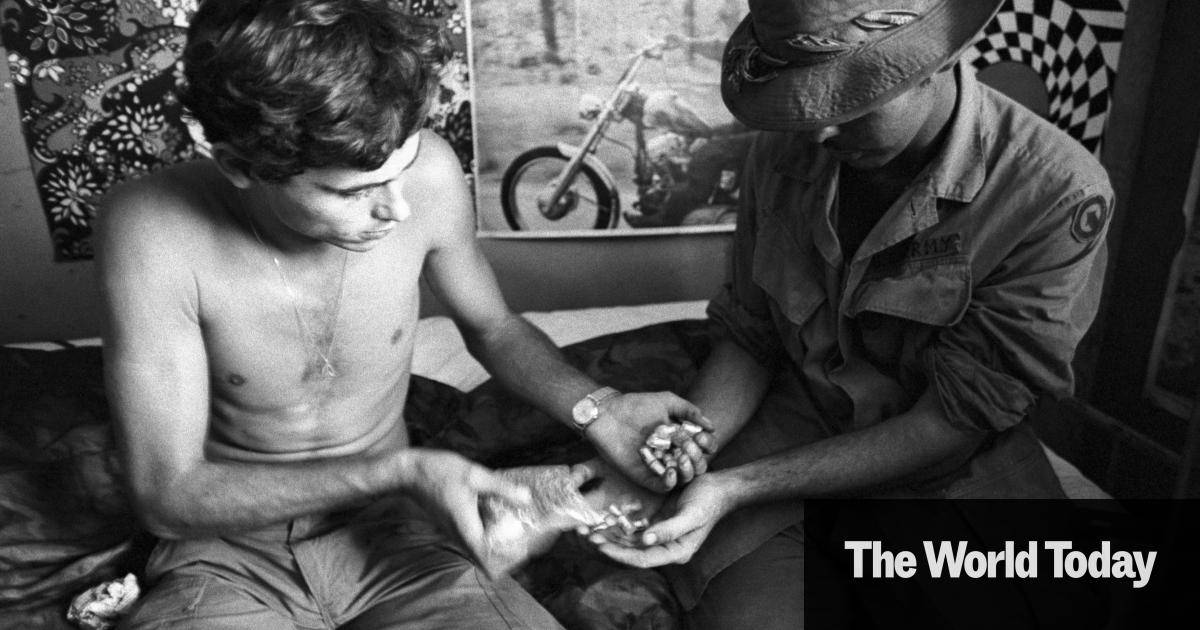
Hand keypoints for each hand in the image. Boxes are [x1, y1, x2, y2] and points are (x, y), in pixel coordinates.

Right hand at [404, 449, 532, 569]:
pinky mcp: (453, 526)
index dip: (507, 558)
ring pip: (479, 549)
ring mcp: (455, 532)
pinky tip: (498, 513)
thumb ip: (501, 489)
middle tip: (524, 536)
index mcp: (466, 529)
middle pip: (486, 558)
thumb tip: (527, 499)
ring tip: (516, 525)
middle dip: (506, 551)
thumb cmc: (440, 472)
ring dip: (498, 542)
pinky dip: (488, 531)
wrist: (411, 472)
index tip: (523, 546)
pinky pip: (474, 537)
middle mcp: (459, 536)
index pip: (488, 559)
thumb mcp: (475, 476)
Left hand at [588, 392, 715, 491]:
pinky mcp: (645, 476)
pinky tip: (671, 471)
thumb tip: (711, 426)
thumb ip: (689, 411)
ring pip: (683, 477)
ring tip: (681, 458)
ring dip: (687, 470)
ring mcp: (660, 466)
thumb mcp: (667, 402)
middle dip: (698, 457)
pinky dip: (670, 482)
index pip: (702, 447)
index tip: (702, 437)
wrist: (609, 414)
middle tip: (689, 446)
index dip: (707, 444)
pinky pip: (662, 486)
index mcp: (680, 438)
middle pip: (696, 464)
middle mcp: (673, 453)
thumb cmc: (637, 405)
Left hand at [589, 472, 737, 567]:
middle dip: (610, 545)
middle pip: (633, 551)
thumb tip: (646, 541)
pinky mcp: (656, 522)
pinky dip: (618, 525)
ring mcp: (660, 535)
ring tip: (588, 529)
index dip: (621, 554)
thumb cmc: (708, 501)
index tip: (601, 546)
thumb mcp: (692, 515)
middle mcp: (666, 547)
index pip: (644, 559)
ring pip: (630, 540)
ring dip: (610, 535)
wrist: (718, 487)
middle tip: (586, 536)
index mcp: (676, 552)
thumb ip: (670, 530)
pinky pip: (634, 527)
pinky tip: (603, 519)